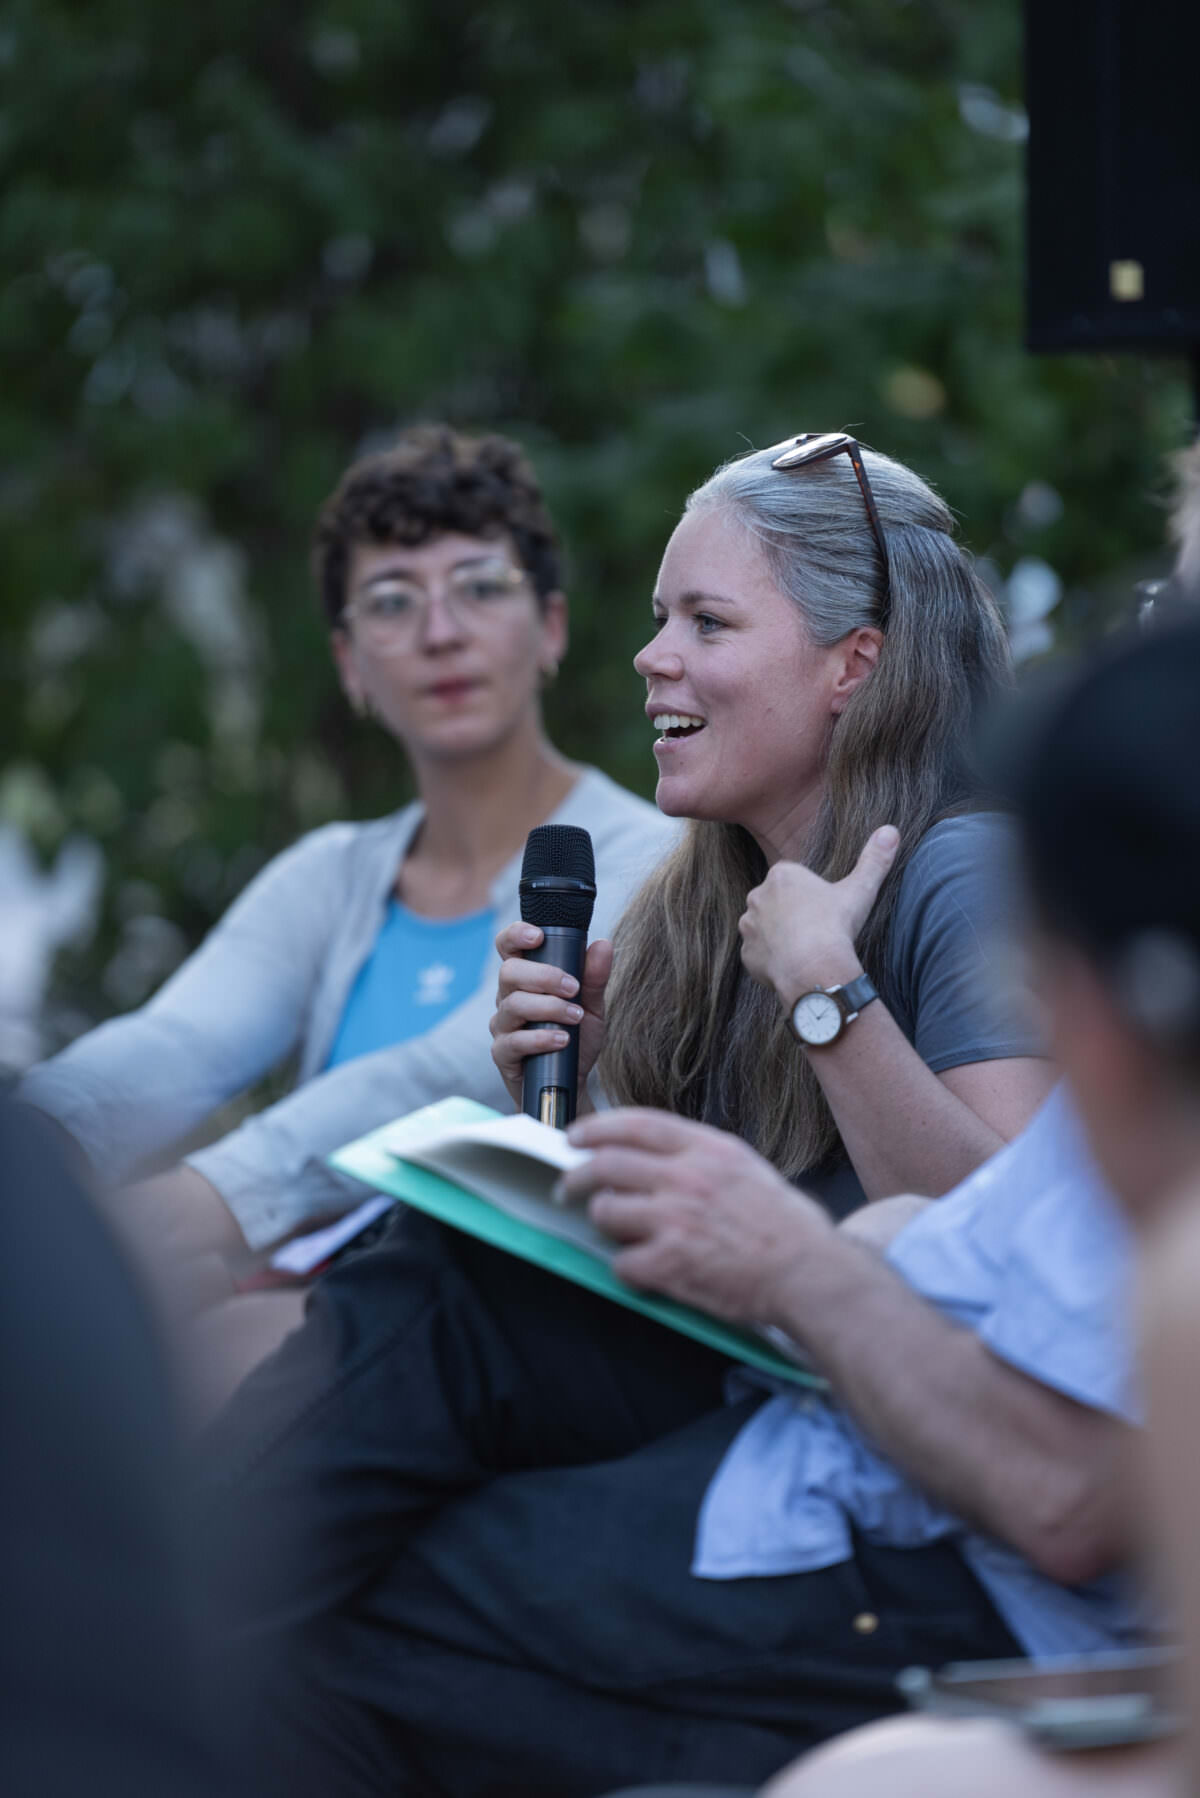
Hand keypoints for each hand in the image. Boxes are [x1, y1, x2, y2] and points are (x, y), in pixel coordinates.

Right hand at [489, 921, 612, 1110]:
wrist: (573, 1083)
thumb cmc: (577, 1040)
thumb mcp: (592, 1008)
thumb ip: (595, 978)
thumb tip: (603, 944)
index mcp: (526, 978)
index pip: (508, 946)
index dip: (516, 934)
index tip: (538, 936)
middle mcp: (508, 997)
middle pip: (509, 972)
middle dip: (544, 976)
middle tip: (572, 988)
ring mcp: (503, 1025)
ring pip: (513, 1005)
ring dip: (548, 1008)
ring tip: (575, 1018)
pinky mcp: (502, 1053)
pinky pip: (514, 1041)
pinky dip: (541, 1038)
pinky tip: (561, 1040)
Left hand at [562, 1109, 832, 1324]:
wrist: (809, 1272)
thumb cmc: (784, 1225)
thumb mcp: (744, 1167)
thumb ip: (698, 1155)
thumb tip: (648, 1155)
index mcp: (707, 1149)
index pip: (636, 1124)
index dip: (597, 1127)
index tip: (575, 1136)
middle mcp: (687, 1178)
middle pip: (607, 1165)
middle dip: (576, 1176)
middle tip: (566, 1186)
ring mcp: (675, 1220)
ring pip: (605, 1211)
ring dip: (603, 1221)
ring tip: (617, 1231)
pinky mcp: (670, 1263)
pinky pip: (622, 1263)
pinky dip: (627, 1268)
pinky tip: (645, 1269)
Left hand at [738, 825, 899, 1006]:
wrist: (813, 968)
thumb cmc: (835, 926)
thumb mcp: (860, 890)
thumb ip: (874, 860)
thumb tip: (891, 830)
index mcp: (782, 875)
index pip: (793, 878)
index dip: (810, 894)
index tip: (824, 909)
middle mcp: (758, 896)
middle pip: (776, 902)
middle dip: (791, 913)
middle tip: (816, 930)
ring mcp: (748, 926)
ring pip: (763, 927)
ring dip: (778, 935)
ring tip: (804, 950)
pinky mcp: (746, 954)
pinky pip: (758, 954)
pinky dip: (771, 960)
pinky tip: (792, 966)